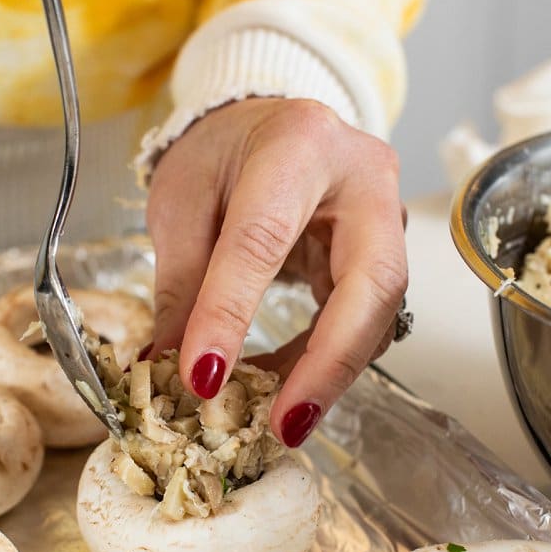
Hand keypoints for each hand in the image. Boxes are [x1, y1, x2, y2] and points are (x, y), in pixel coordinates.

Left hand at [147, 98, 407, 447]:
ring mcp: (386, 217)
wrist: (265, 129)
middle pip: (371, 280)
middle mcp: (362, 178)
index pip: (264, 237)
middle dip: (328, 361)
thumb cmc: (221, 154)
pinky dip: (326, 362)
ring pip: (380, 311)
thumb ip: (181, 283)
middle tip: (285, 422)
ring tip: (277, 419)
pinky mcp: (386, 255)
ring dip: (328, 372)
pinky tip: (286, 390)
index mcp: (298, 144)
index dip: (231, 312)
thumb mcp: (182, 203)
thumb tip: (163, 366)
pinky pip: (366, 320)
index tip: (200, 375)